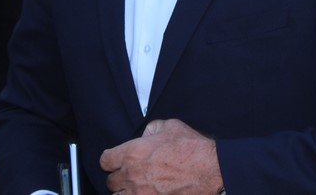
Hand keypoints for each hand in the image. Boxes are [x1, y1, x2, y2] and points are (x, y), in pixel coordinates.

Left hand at [100, 118, 222, 194]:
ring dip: (126, 192)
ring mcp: (141, 194)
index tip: (116, 160)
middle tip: (131, 174)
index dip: (111, 159)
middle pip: (111, 182)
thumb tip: (145, 135)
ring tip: (137, 188)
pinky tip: (147, 193)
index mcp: (132, 153)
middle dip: (119, 177)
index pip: (105, 160)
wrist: (210, 170)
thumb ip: (151, 129)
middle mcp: (132, 176)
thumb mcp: (169, 126)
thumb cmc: (191, 148)